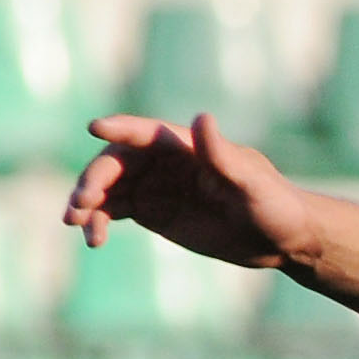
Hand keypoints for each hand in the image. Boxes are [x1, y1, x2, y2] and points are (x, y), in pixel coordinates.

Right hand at [62, 113, 318, 270]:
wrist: (282, 240)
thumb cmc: (274, 205)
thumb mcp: (252, 183)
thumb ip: (223, 154)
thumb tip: (202, 118)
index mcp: (186, 144)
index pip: (145, 132)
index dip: (120, 129)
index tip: (95, 128)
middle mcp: (163, 161)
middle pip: (117, 162)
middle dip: (95, 179)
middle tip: (82, 203)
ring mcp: (155, 186)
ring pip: (109, 188)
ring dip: (88, 203)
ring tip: (77, 224)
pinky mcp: (152, 211)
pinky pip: (115, 211)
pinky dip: (99, 222)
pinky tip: (94, 239)